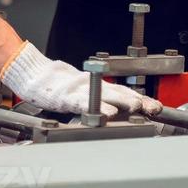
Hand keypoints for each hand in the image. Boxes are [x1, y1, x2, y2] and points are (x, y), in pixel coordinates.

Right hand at [0, 42, 161, 116]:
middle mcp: (90, 85)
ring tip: (137, 107)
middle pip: (118, 93)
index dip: (140, 99)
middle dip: (137, 101)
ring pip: (105, 95)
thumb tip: (119, 107)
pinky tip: (109, 114)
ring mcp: (78, 90)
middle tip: (153, 108)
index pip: (122, 92)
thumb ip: (97, 97)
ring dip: (123, 102)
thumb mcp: (80, 89)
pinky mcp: (65, 96)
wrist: (32, 74)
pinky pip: (84, 103)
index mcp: (95, 85)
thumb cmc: (55, 84)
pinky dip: (98, 108)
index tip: (155, 107)